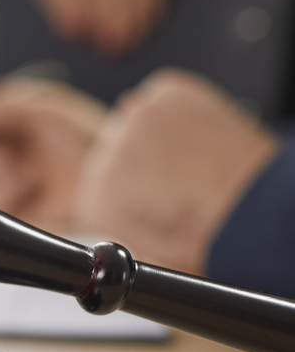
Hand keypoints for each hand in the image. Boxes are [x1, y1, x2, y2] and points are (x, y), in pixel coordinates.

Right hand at [0, 78, 107, 229]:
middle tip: (4, 156)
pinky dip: (9, 195)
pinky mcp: (17, 211)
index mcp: (7, 127)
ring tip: (26, 173)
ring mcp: (10, 184)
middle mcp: (5, 155)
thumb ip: (1, 108)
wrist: (113, 175)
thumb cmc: (88, 135)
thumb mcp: (44, 107)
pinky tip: (32, 189)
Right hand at [78, 69, 277, 272]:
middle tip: (178, 178)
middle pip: (113, 150)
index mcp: (96, 201)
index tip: (150, 197)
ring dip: (158, 133)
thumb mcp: (151, 257)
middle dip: (141, 160)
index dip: (128, 191)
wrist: (255, 210)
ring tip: (194, 157)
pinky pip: (163, 95)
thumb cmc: (212, 237)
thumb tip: (120, 223)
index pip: (97, 186)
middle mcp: (106, 156)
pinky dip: (181, 108)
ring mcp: (135, 121)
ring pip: (137, 120)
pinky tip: (201, 132)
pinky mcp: (164, 95)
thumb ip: (123, 227)